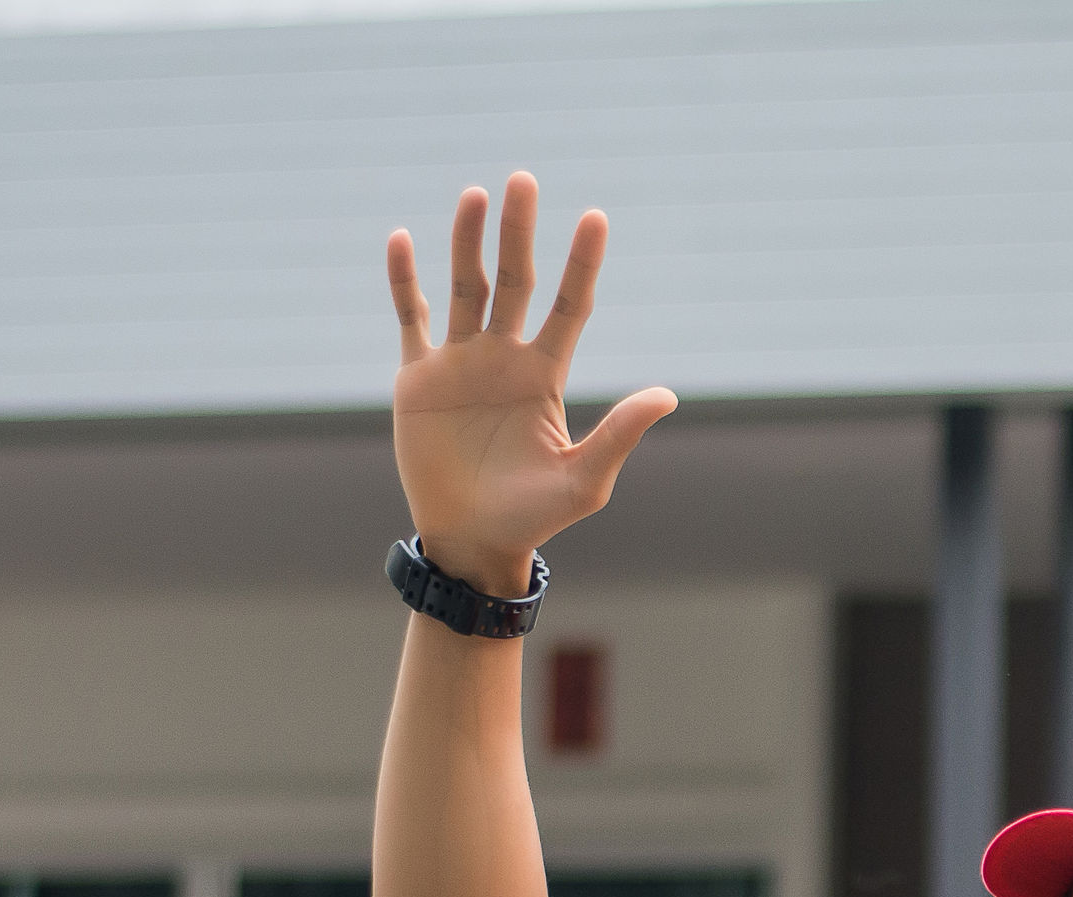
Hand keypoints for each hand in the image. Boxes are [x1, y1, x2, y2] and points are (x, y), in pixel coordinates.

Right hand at [386, 172, 677, 595]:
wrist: (472, 541)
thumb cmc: (534, 517)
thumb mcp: (585, 478)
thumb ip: (621, 433)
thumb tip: (668, 394)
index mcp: (545, 375)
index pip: (567, 306)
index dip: (581, 263)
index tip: (596, 218)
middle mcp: (504, 358)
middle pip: (515, 281)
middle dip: (520, 232)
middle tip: (525, 180)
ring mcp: (460, 363)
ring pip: (466, 287)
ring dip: (468, 240)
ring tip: (476, 195)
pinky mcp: (418, 377)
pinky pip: (412, 317)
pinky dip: (406, 280)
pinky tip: (404, 239)